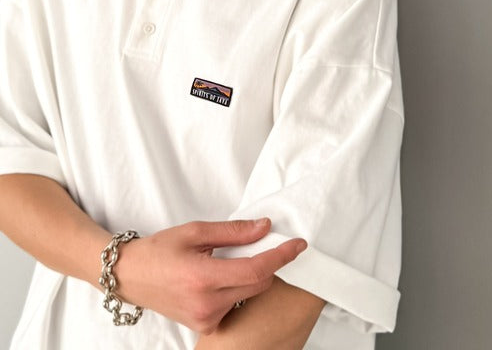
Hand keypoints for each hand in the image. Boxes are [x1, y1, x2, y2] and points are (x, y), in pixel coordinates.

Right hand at [113, 218, 306, 333]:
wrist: (132, 276)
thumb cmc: (159, 251)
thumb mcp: (195, 231)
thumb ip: (234, 231)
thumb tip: (264, 228)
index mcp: (203, 278)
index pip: (256, 269)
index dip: (281, 256)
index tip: (298, 244)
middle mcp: (207, 305)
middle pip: (258, 284)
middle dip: (270, 262)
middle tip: (268, 242)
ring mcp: (206, 320)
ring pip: (249, 295)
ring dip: (254, 275)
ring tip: (236, 257)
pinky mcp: (205, 326)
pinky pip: (236, 305)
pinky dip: (240, 287)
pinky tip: (225, 274)